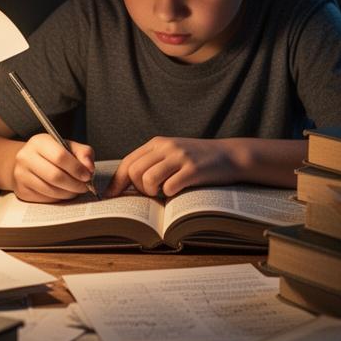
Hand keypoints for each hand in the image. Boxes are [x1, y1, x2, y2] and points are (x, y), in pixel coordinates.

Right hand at [11, 134, 94, 202]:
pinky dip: (59, 198)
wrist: (27, 163)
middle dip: (74, 184)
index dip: (77, 168)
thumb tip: (89, 168)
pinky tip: (63, 192)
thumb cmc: (51, 154)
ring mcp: (21, 175)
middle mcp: (26, 157)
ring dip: (68, 193)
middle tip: (84, 186)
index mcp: (39, 142)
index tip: (87, 175)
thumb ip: (83, 153)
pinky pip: (46, 199)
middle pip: (55, 176)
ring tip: (76, 189)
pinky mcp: (22, 191)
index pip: (60, 156)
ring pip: (51, 190)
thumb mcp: (67, 146)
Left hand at [106, 137, 239, 197]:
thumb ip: (152, 163)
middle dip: (137, 189)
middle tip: (151, 194)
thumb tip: (125, 184)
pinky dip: (170, 194)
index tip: (111, 196)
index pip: (127, 162)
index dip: (117, 182)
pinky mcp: (193, 169)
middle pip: (134, 172)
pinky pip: (169, 187)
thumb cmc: (198, 160)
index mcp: (157, 143)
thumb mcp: (172, 153)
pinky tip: (178, 191)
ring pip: (148, 180)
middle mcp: (166, 146)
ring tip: (164, 193)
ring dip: (153, 192)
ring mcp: (180, 157)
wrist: (230, 156)